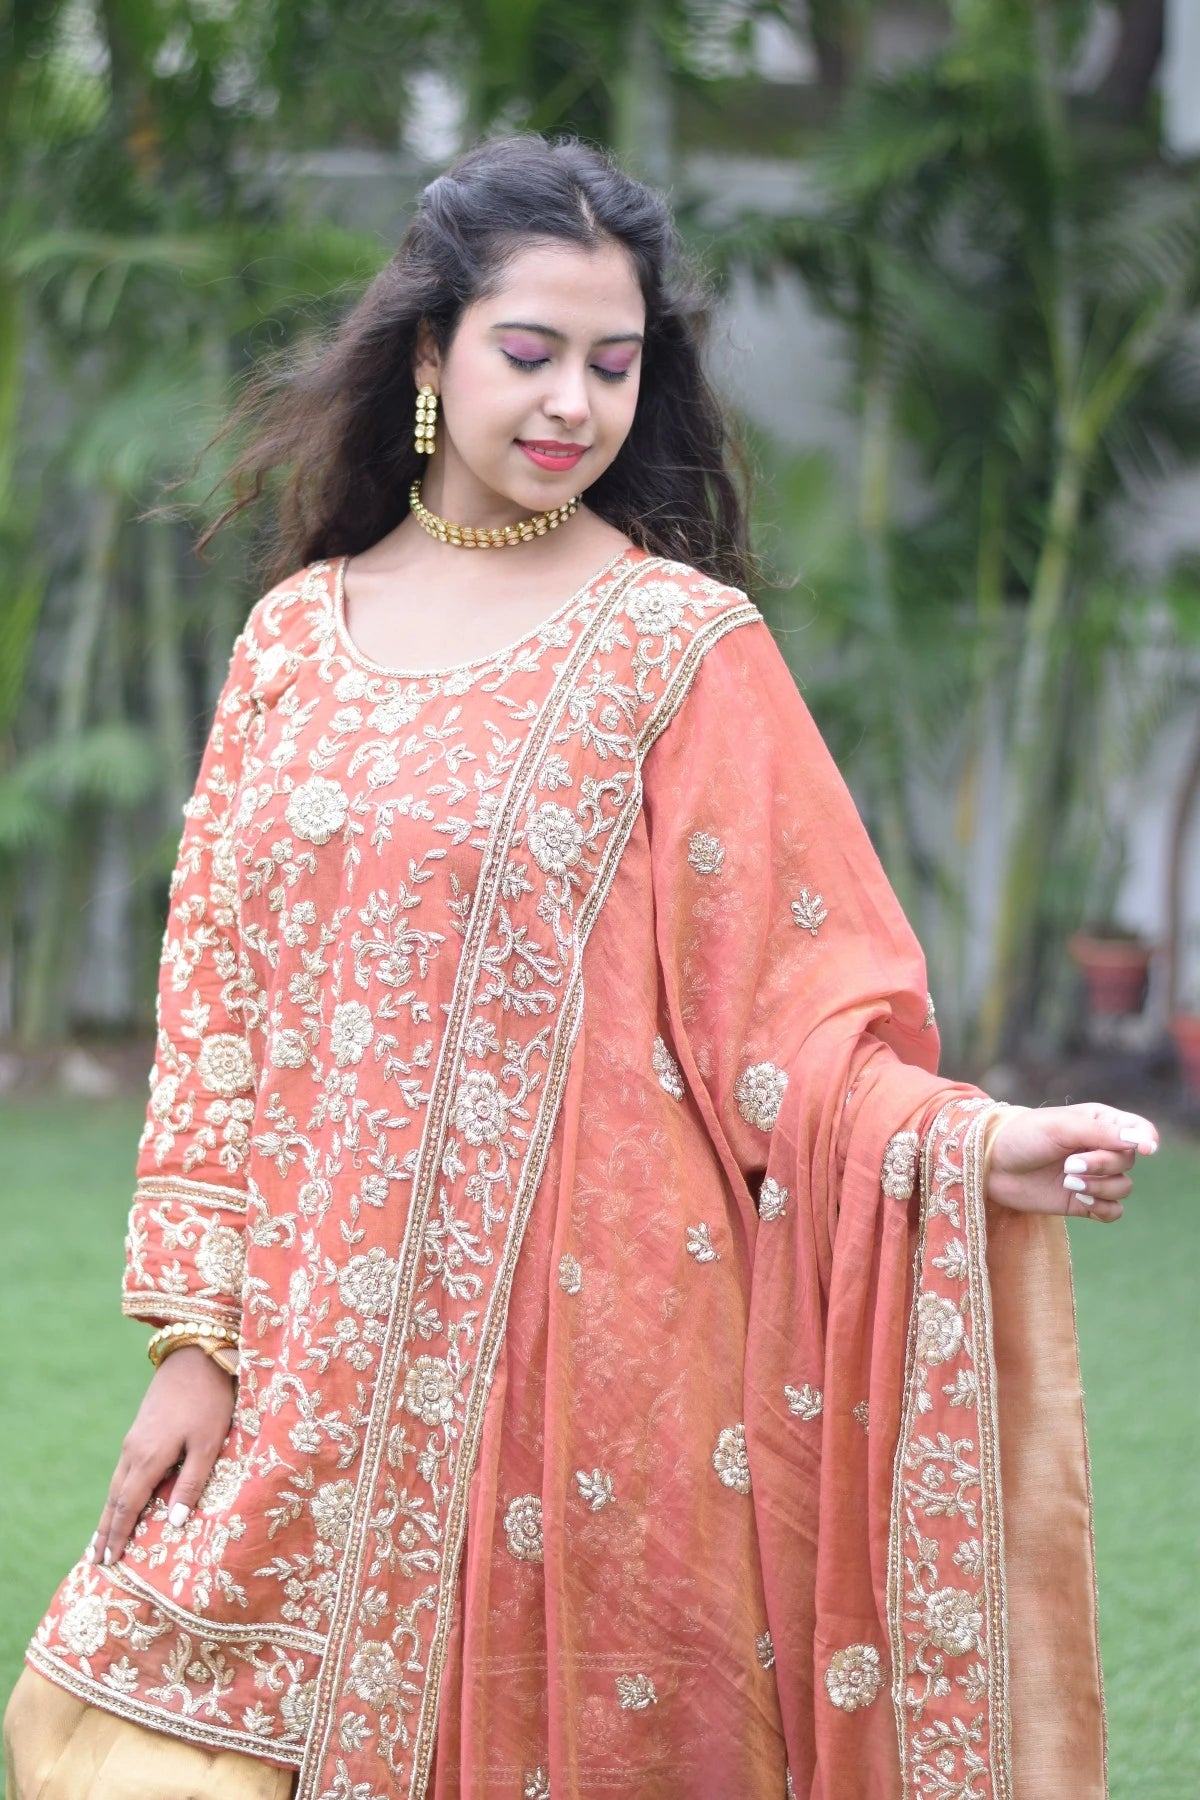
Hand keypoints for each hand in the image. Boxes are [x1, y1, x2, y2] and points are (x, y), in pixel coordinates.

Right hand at [87, 1346, 235, 1569]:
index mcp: (149, 1458)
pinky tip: (120, 1499)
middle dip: (106, 1530)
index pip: (128, 1506)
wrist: (195, 1356)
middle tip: (96, 1560)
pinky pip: (122, 1471)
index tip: (110, 1562)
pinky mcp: (140, 1430)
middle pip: (114, 1499)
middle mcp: (133, 1451)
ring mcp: (134, 1439)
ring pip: (116, 1484)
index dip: (119, 1535)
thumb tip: (175, 1523)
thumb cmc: (208, 1401)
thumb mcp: (207, 1444)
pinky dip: (116, 1493)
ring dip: (108, 1513)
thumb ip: (192, 1483)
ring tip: (101, 1538)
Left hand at [986, 1102, 1157, 1222]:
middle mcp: (1099, 1148)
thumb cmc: (1022, 1136)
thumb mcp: (1061, 1128)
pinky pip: (1113, 1211)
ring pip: (1123, 1187)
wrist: (989, 1166)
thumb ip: (1103, 1134)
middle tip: (1069, 1165)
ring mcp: (1092, 1176)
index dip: (1146, 1140)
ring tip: (1068, 1181)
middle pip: (1128, 1161)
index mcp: (1099, 1122)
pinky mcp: (1082, 1202)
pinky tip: (1081, 1200)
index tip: (1145, 1149)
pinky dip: (1102, 1208)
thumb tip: (1144, 1141)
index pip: (1139, 1130)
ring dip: (1100, 1187)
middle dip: (1103, 1165)